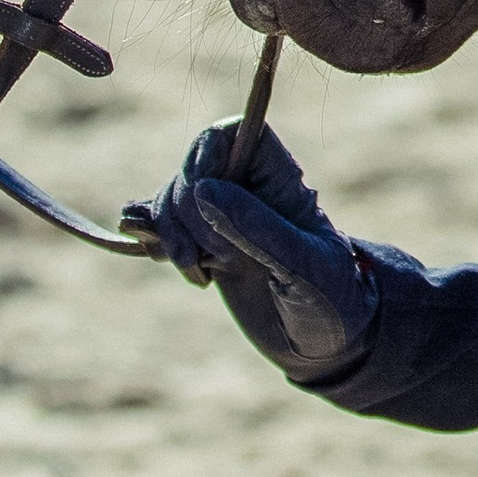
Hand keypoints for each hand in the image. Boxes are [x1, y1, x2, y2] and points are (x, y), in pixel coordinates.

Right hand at [135, 122, 381, 378]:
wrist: (323, 344)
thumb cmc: (331, 302)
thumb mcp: (304, 268)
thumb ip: (259, 229)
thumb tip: (204, 188)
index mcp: (280, 182)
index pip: (231, 133)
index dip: (206, 156)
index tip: (206, 198)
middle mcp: (249, 192)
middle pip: (190, 168)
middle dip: (185, 213)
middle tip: (217, 259)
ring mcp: (222, 219)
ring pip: (170, 197)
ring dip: (168, 233)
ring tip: (199, 274)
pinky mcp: (202, 246)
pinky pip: (156, 223)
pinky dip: (146, 236)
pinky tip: (156, 254)